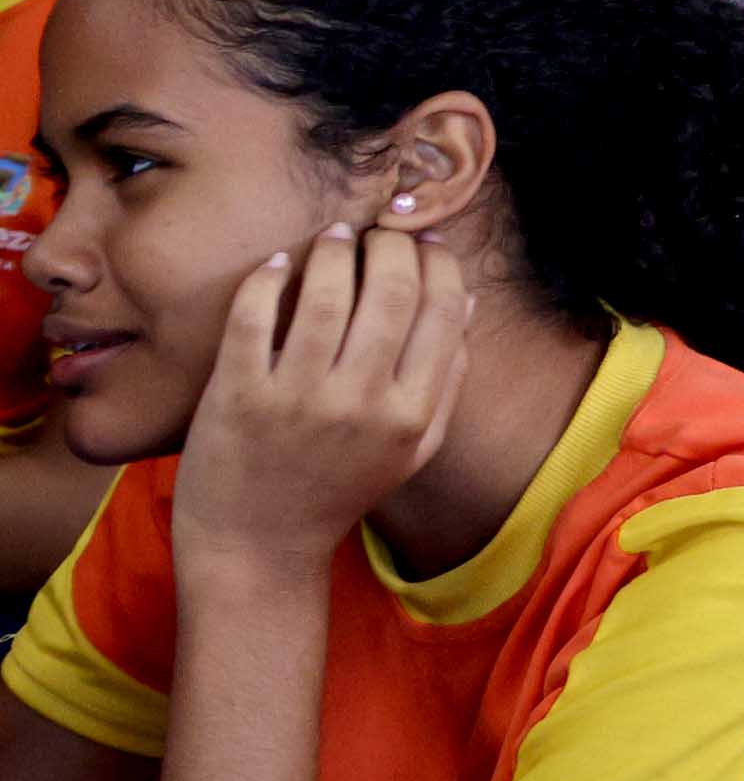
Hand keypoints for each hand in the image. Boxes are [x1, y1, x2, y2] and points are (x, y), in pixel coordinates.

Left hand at [170, 226, 472, 572]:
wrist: (257, 548)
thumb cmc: (339, 492)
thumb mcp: (412, 447)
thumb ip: (448, 380)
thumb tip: (468, 303)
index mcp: (410, 413)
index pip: (442, 308)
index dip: (437, 261)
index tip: (424, 241)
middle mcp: (360, 402)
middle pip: (391, 290)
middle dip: (390, 243)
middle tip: (379, 232)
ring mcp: (296, 399)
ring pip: (326, 294)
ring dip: (333, 250)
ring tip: (334, 238)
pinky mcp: (238, 397)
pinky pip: (253, 317)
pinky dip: (267, 278)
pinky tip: (278, 266)